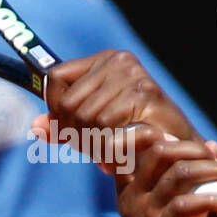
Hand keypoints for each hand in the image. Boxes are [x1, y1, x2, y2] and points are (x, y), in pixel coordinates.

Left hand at [32, 50, 204, 173]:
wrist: (180, 152)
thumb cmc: (136, 138)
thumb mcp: (91, 130)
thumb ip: (62, 126)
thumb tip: (36, 127)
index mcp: (104, 60)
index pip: (55, 78)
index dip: (55, 110)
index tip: (70, 133)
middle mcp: (118, 60)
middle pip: (68, 102)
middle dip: (75, 134)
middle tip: (94, 152)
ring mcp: (133, 74)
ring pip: (84, 116)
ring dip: (91, 145)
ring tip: (107, 155)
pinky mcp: (145, 93)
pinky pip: (104, 125)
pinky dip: (105, 147)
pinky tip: (116, 156)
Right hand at [117, 126, 216, 216]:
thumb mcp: (192, 214)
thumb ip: (197, 180)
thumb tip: (211, 144)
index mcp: (133, 189)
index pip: (141, 140)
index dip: (175, 135)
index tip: (212, 153)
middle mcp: (130, 199)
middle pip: (160, 149)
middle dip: (200, 152)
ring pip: (177, 173)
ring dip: (216, 174)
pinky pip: (183, 206)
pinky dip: (214, 199)